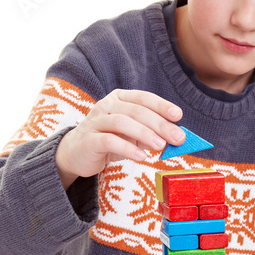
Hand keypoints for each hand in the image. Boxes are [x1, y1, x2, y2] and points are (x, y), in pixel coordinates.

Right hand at [54, 88, 184, 188]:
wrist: (76, 154)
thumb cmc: (108, 141)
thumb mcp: (132, 136)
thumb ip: (151, 134)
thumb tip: (176, 138)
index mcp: (119, 99)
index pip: (143, 98)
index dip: (161, 105)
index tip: (178, 115)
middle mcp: (107, 106)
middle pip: (136, 111)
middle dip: (159, 124)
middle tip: (177, 137)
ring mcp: (96, 121)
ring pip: (122, 122)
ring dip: (144, 134)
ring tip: (160, 146)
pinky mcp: (89, 140)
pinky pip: (109, 141)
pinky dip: (127, 149)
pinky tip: (141, 157)